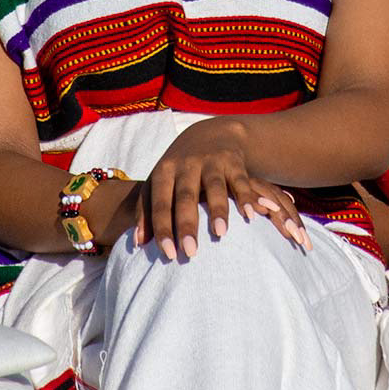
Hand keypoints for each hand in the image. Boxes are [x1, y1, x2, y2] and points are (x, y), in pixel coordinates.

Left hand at [136, 118, 311, 260]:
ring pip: (214, 187)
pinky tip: (250, 216)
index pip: (160, 204)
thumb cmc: (179, 170)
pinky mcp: (233, 161)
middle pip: (186, 197)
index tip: (168, 254)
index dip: (163, 229)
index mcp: (164, 172)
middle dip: (187, 225)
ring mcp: (211, 162)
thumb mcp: (159, 183)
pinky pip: (241, 181)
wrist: (210, 134)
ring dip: (218, 209)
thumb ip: (146, 211)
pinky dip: (246, 197)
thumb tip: (138, 243)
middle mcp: (186, 165)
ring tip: (220, 234)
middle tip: (190, 253)